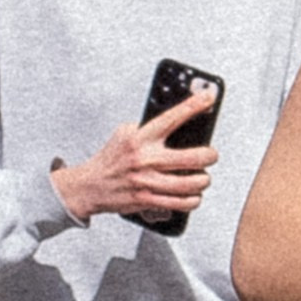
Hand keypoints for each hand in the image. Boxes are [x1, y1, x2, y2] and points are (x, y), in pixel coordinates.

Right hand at [53, 90, 218, 226]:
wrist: (90, 186)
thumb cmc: (111, 159)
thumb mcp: (125, 133)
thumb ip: (148, 127)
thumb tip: (178, 120)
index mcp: (140, 137)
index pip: (172, 117)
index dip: (194, 105)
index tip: (208, 97)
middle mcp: (145, 158)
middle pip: (192, 157)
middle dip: (209, 155)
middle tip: (211, 155)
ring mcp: (146, 181)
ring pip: (190, 183)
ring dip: (203, 180)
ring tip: (202, 178)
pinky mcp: (146, 200)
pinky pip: (179, 203)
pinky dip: (192, 200)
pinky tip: (193, 195)